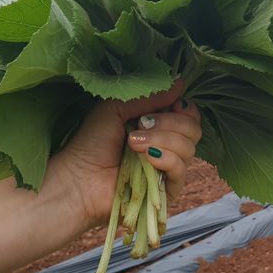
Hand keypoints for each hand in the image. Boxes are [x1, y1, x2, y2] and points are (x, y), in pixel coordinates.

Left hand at [51, 81, 200, 227]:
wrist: (78, 178)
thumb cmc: (91, 143)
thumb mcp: (117, 108)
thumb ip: (149, 96)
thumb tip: (180, 81)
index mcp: (159, 127)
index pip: (190, 116)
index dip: (184, 108)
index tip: (170, 105)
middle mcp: (168, 147)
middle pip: (193, 129)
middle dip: (169, 122)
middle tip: (140, 124)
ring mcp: (168, 170)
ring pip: (189, 148)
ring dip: (161, 140)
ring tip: (133, 143)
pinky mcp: (167, 191)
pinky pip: (181, 170)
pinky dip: (165, 159)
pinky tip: (145, 157)